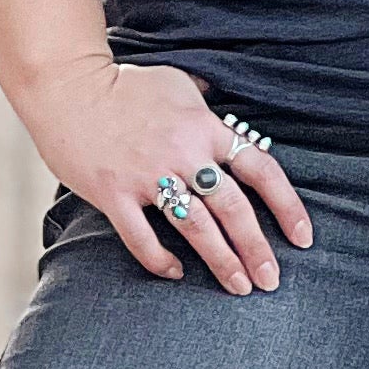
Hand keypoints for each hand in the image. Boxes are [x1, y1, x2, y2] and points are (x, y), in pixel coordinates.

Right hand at [16, 58, 314, 294]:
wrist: (66, 86)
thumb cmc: (124, 84)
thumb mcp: (177, 82)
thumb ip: (205, 102)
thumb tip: (221, 106)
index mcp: (206, 127)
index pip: (260, 170)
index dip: (287, 206)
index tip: (302, 237)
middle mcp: (184, 154)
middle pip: (233, 209)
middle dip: (257, 248)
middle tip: (272, 281)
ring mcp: (147, 175)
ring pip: (195, 227)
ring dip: (221, 261)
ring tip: (240, 287)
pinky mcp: (113, 192)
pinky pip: (141, 236)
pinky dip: (160, 259)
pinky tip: (176, 273)